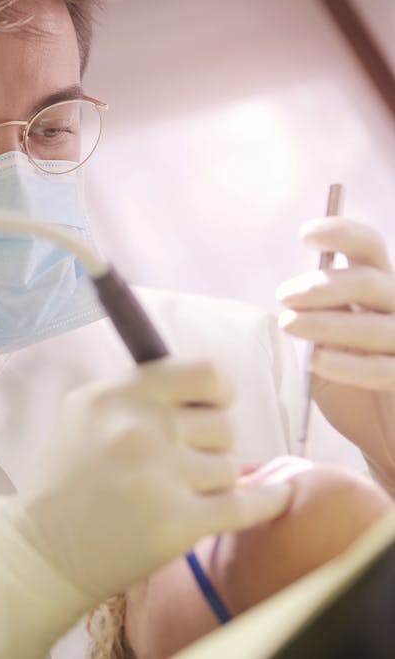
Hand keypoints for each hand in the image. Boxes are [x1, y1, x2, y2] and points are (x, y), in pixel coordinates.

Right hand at [16, 357, 290, 600]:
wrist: (43, 550)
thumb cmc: (66, 479)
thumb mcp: (84, 414)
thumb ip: (138, 393)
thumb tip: (206, 387)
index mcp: (117, 395)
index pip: (204, 373)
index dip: (218, 392)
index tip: (212, 407)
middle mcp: (139, 428)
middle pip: (223, 425)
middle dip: (208, 447)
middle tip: (177, 467)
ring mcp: (160, 475)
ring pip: (230, 468)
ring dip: (211, 483)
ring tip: (173, 495)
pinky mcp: (178, 522)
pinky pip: (246, 505)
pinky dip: (267, 502)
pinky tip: (277, 497)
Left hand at [277, 217, 394, 482]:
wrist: (381, 434)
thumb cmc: (350, 382)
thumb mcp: (326, 344)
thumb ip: (317, 316)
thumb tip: (295, 293)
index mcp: (379, 290)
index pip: (368, 248)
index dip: (341, 234)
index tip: (306, 234)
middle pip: (369, 281)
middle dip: (322, 285)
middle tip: (284, 296)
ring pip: (376, 324)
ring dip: (327, 322)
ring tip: (290, 325)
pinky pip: (386, 368)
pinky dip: (349, 364)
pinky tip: (318, 362)